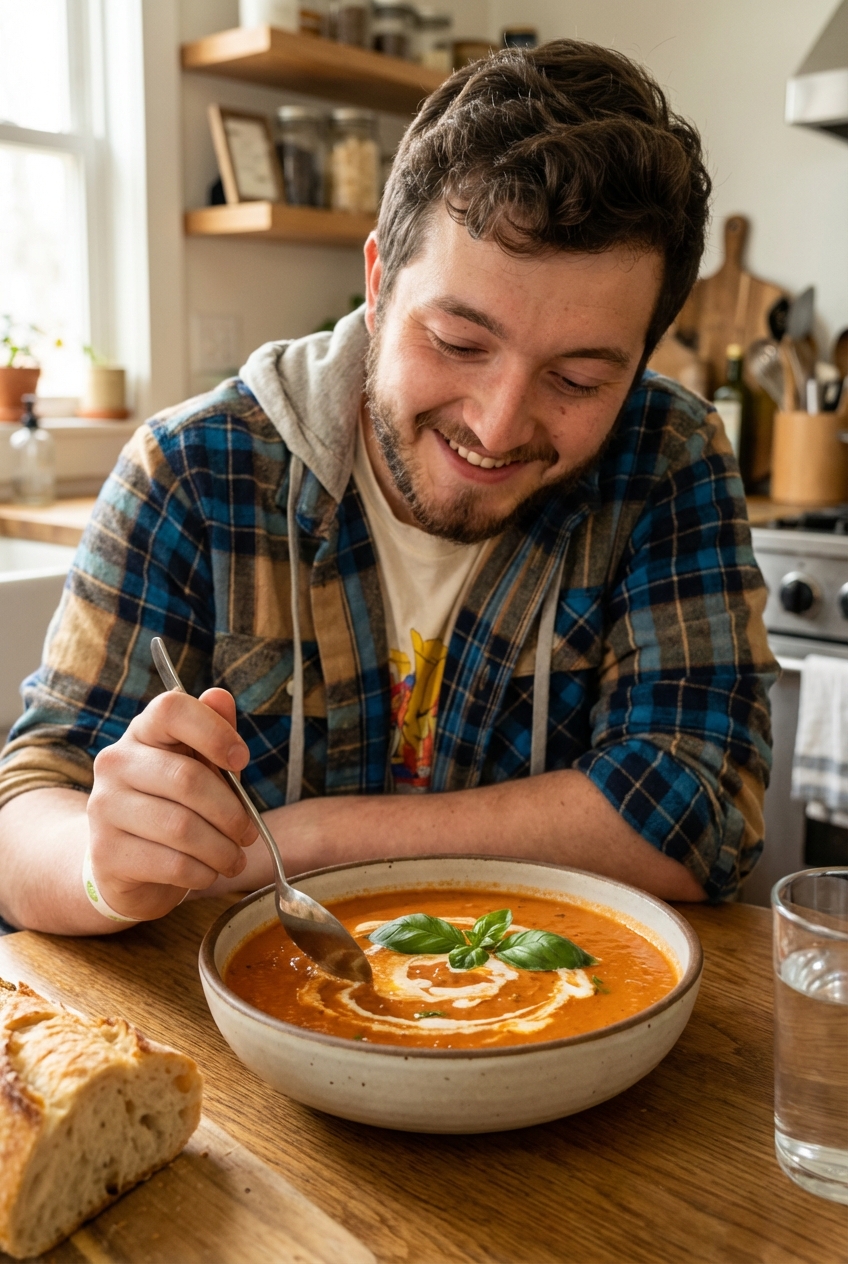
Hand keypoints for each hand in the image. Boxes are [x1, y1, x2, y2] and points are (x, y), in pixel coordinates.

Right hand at [86, 688, 257, 920]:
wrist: (125, 862)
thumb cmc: (173, 805)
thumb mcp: (200, 766)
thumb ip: (214, 733)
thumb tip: (221, 697)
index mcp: (142, 732)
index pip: (172, 709)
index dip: (214, 731)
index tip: (242, 760)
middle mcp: (115, 762)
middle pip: (187, 779)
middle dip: (231, 812)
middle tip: (249, 833)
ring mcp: (104, 807)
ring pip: (182, 827)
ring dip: (221, 849)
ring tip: (234, 858)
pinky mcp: (106, 852)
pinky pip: (170, 863)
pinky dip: (201, 872)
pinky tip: (208, 873)